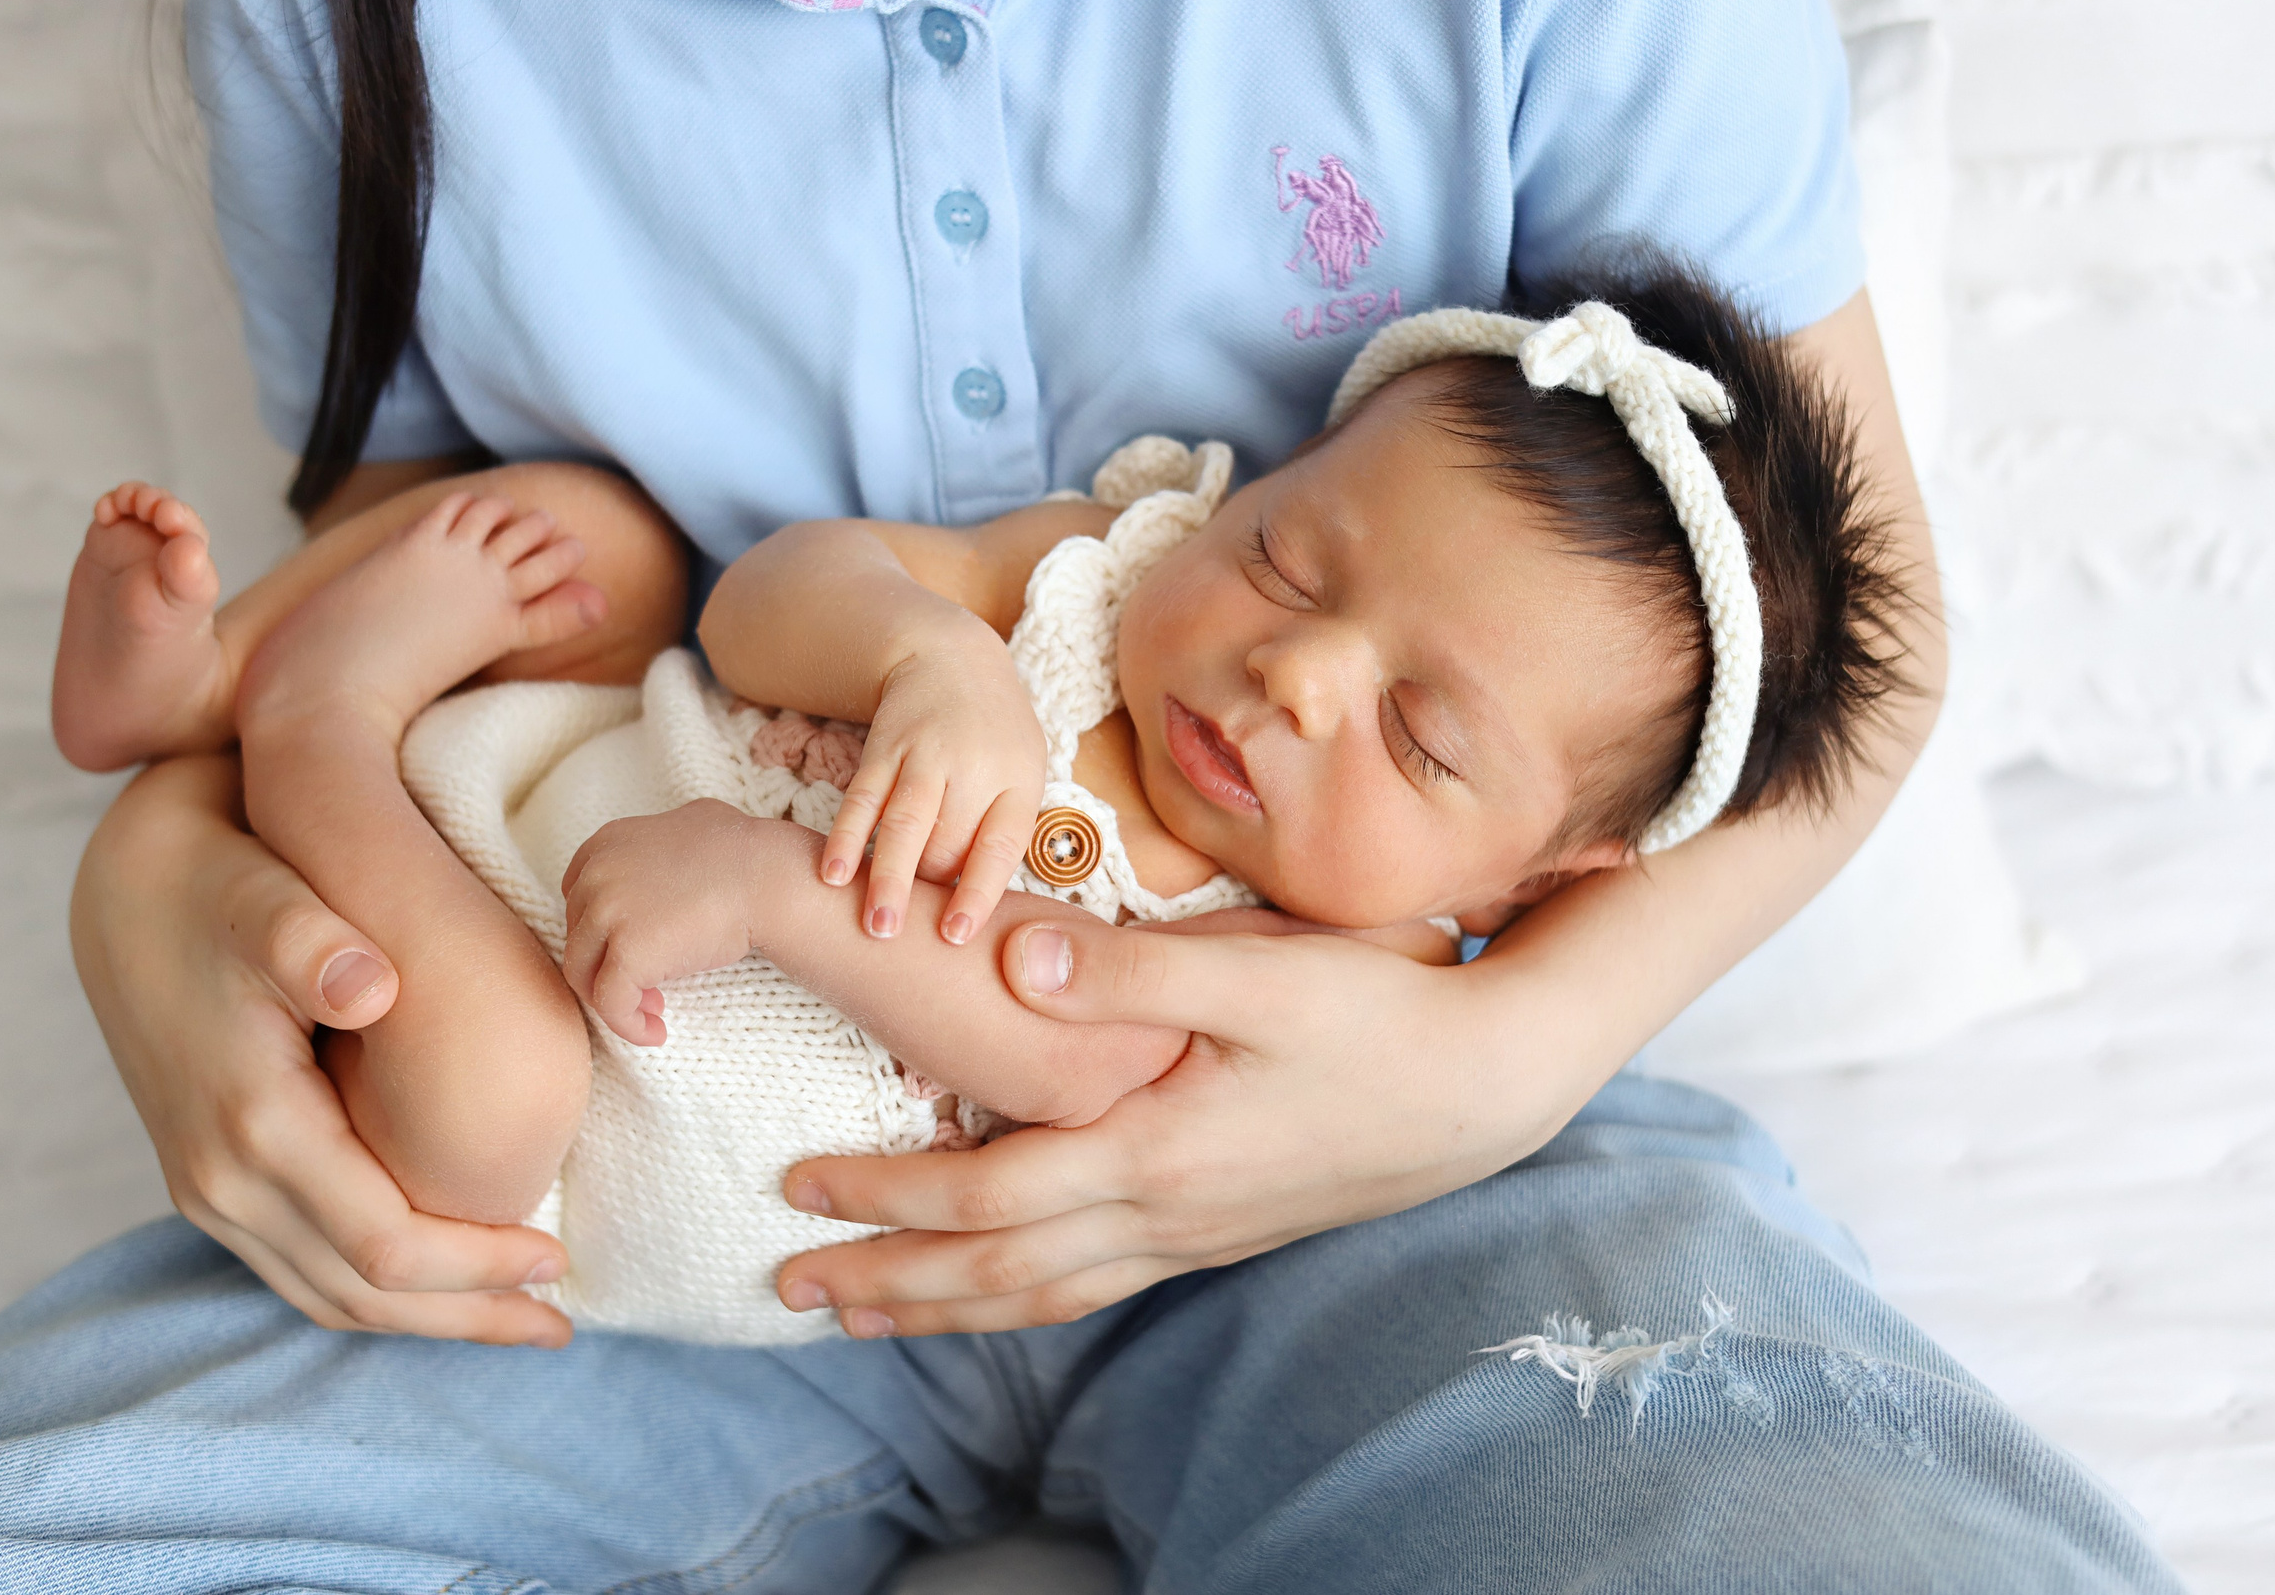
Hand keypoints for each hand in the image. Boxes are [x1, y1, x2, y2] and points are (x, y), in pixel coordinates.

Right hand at [73, 755, 574, 1345]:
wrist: (127, 888)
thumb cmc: (216, 883)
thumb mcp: (262, 893)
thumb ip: (307, 941)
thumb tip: (369, 986)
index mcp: (252, 1126)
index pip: (383, 1242)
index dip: (476, 1264)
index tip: (559, 1256)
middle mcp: (220, 1182)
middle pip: (360, 1295)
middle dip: (466, 1317)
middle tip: (560, 1326)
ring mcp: (207, 1192)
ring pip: (326, 1296)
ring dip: (426, 1320)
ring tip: (519, 1320)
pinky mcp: (211, 1182)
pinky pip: (302, 1268)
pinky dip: (375, 1291)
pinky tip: (438, 1283)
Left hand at [561, 799, 799, 1044]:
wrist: (769, 878)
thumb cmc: (746, 851)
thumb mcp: (692, 821)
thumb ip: (663, 838)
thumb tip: (670, 848)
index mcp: (607, 844)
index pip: (577, 899)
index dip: (601, 931)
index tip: (629, 949)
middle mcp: (598, 875)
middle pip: (580, 938)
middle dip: (608, 965)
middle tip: (647, 986)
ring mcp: (607, 913)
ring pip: (585, 974)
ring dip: (615, 999)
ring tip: (653, 1010)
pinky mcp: (628, 953)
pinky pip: (611, 1003)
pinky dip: (628, 1026)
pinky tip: (656, 1032)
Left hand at [769, 914, 1617, 1335]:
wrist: (1486, 1087)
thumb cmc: (1377, 1018)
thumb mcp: (1259, 975)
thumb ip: (1130, 969)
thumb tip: (1010, 959)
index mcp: (1152, 1152)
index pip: (984, 1192)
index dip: (884, 1195)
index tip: (798, 1186)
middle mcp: (1162, 1216)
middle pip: (993, 1272)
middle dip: (884, 1281)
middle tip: (788, 1288)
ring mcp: (1193, 1236)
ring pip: (1040, 1297)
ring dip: (943, 1309)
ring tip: (862, 1317)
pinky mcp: (1220, 1232)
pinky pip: (1094, 1289)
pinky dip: (1023, 1302)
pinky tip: (998, 1294)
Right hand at [818, 630, 1045, 945]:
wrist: (951, 657)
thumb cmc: (993, 734)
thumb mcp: (1023, 770)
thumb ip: (1003, 830)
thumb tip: (977, 909)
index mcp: (1018, 779)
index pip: (1000, 845)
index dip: (978, 893)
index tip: (956, 936)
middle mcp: (974, 766)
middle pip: (947, 842)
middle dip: (927, 892)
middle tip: (907, 937)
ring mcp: (926, 755)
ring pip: (904, 824)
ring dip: (888, 879)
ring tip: (876, 928)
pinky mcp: (885, 748)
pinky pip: (862, 799)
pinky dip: (845, 838)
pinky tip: (832, 874)